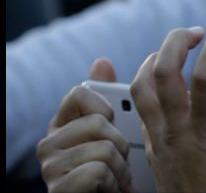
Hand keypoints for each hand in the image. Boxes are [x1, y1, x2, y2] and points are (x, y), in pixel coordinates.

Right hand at [37, 58, 133, 192]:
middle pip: (99, 123)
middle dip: (122, 145)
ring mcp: (50, 168)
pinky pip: (98, 171)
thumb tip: (102, 61)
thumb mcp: (112, 132)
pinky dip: (112, 184)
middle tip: (120, 163)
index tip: (110, 126)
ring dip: (121, 169)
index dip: (104, 108)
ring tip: (116, 180)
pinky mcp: (59, 189)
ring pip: (104, 149)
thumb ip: (106, 99)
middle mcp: (48, 144)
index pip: (79, 94)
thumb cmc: (111, 170)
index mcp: (61, 126)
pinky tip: (106, 191)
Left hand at [130, 27, 205, 192]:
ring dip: (155, 59)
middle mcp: (177, 130)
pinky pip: (137, 107)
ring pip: (141, 88)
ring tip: (175, 49)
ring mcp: (160, 138)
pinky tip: (161, 77)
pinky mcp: (151, 146)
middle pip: (162, 73)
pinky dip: (144, 83)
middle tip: (197, 32)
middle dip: (177, 41)